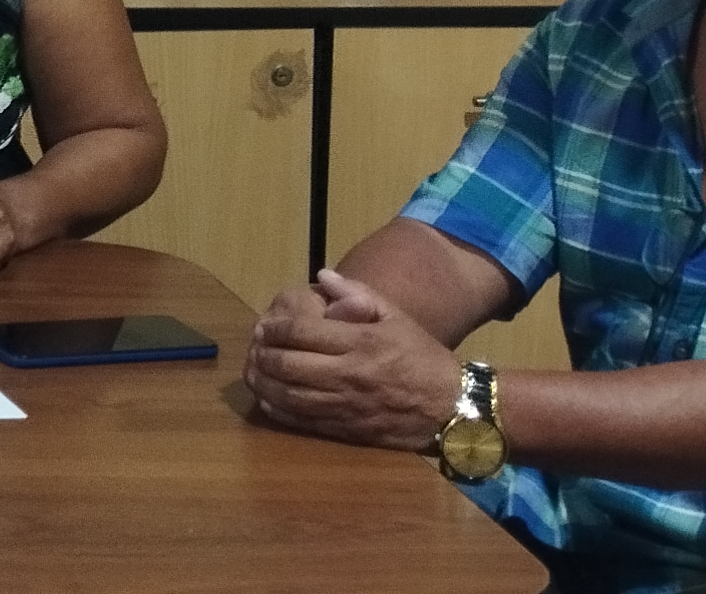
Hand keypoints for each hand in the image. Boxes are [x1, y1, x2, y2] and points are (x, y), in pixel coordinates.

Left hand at [243, 269, 460, 450]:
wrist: (452, 407)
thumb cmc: (422, 358)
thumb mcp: (397, 318)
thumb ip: (359, 295)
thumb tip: (323, 276)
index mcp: (361, 342)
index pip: (302, 331)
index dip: (276, 328)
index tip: (264, 326)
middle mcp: (348, 373)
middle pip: (288, 364)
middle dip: (263, 354)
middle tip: (254, 348)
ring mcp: (346, 404)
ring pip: (289, 395)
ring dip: (264, 383)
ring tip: (253, 372)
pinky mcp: (347, 429)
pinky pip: (303, 421)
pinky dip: (279, 411)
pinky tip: (268, 401)